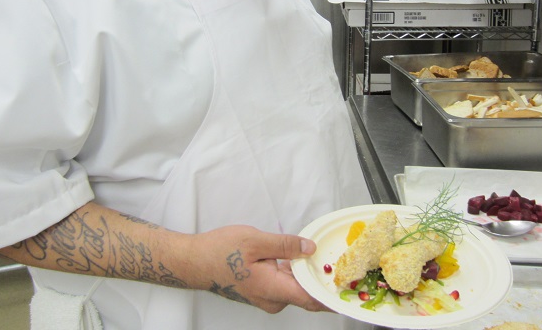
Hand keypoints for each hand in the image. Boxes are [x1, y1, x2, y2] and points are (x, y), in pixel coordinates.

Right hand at [184, 225, 329, 313]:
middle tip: (339, 264)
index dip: (331, 294)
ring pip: (294, 289)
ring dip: (306, 275)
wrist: (193, 261)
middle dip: (322, 281)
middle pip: (305, 294)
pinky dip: (293, 274)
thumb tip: (309, 249)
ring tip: (320, 257)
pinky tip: (297, 259)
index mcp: (273, 290)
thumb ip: (285, 246)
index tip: (348, 287)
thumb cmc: (219, 251)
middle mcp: (272, 300)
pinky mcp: (260, 291)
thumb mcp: (255, 240)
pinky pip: (283, 286)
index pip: (311, 299)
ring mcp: (265, 298)